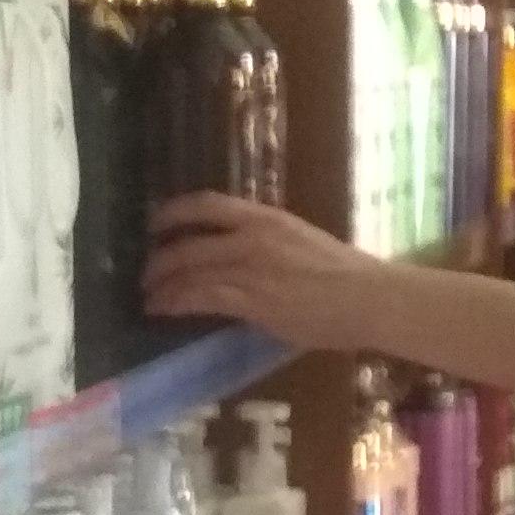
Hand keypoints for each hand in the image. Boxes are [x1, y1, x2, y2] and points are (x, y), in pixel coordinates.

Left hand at [145, 193, 383, 346]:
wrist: (368, 297)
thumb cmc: (345, 275)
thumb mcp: (301, 241)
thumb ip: (267, 245)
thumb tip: (241, 258)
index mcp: (266, 217)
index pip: (208, 204)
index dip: (174, 211)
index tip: (155, 222)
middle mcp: (252, 237)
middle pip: (188, 243)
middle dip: (159, 259)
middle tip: (146, 274)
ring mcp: (250, 268)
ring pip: (189, 272)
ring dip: (162, 286)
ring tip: (149, 298)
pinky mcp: (252, 299)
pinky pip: (200, 297)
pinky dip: (175, 303)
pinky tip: (164, 310)